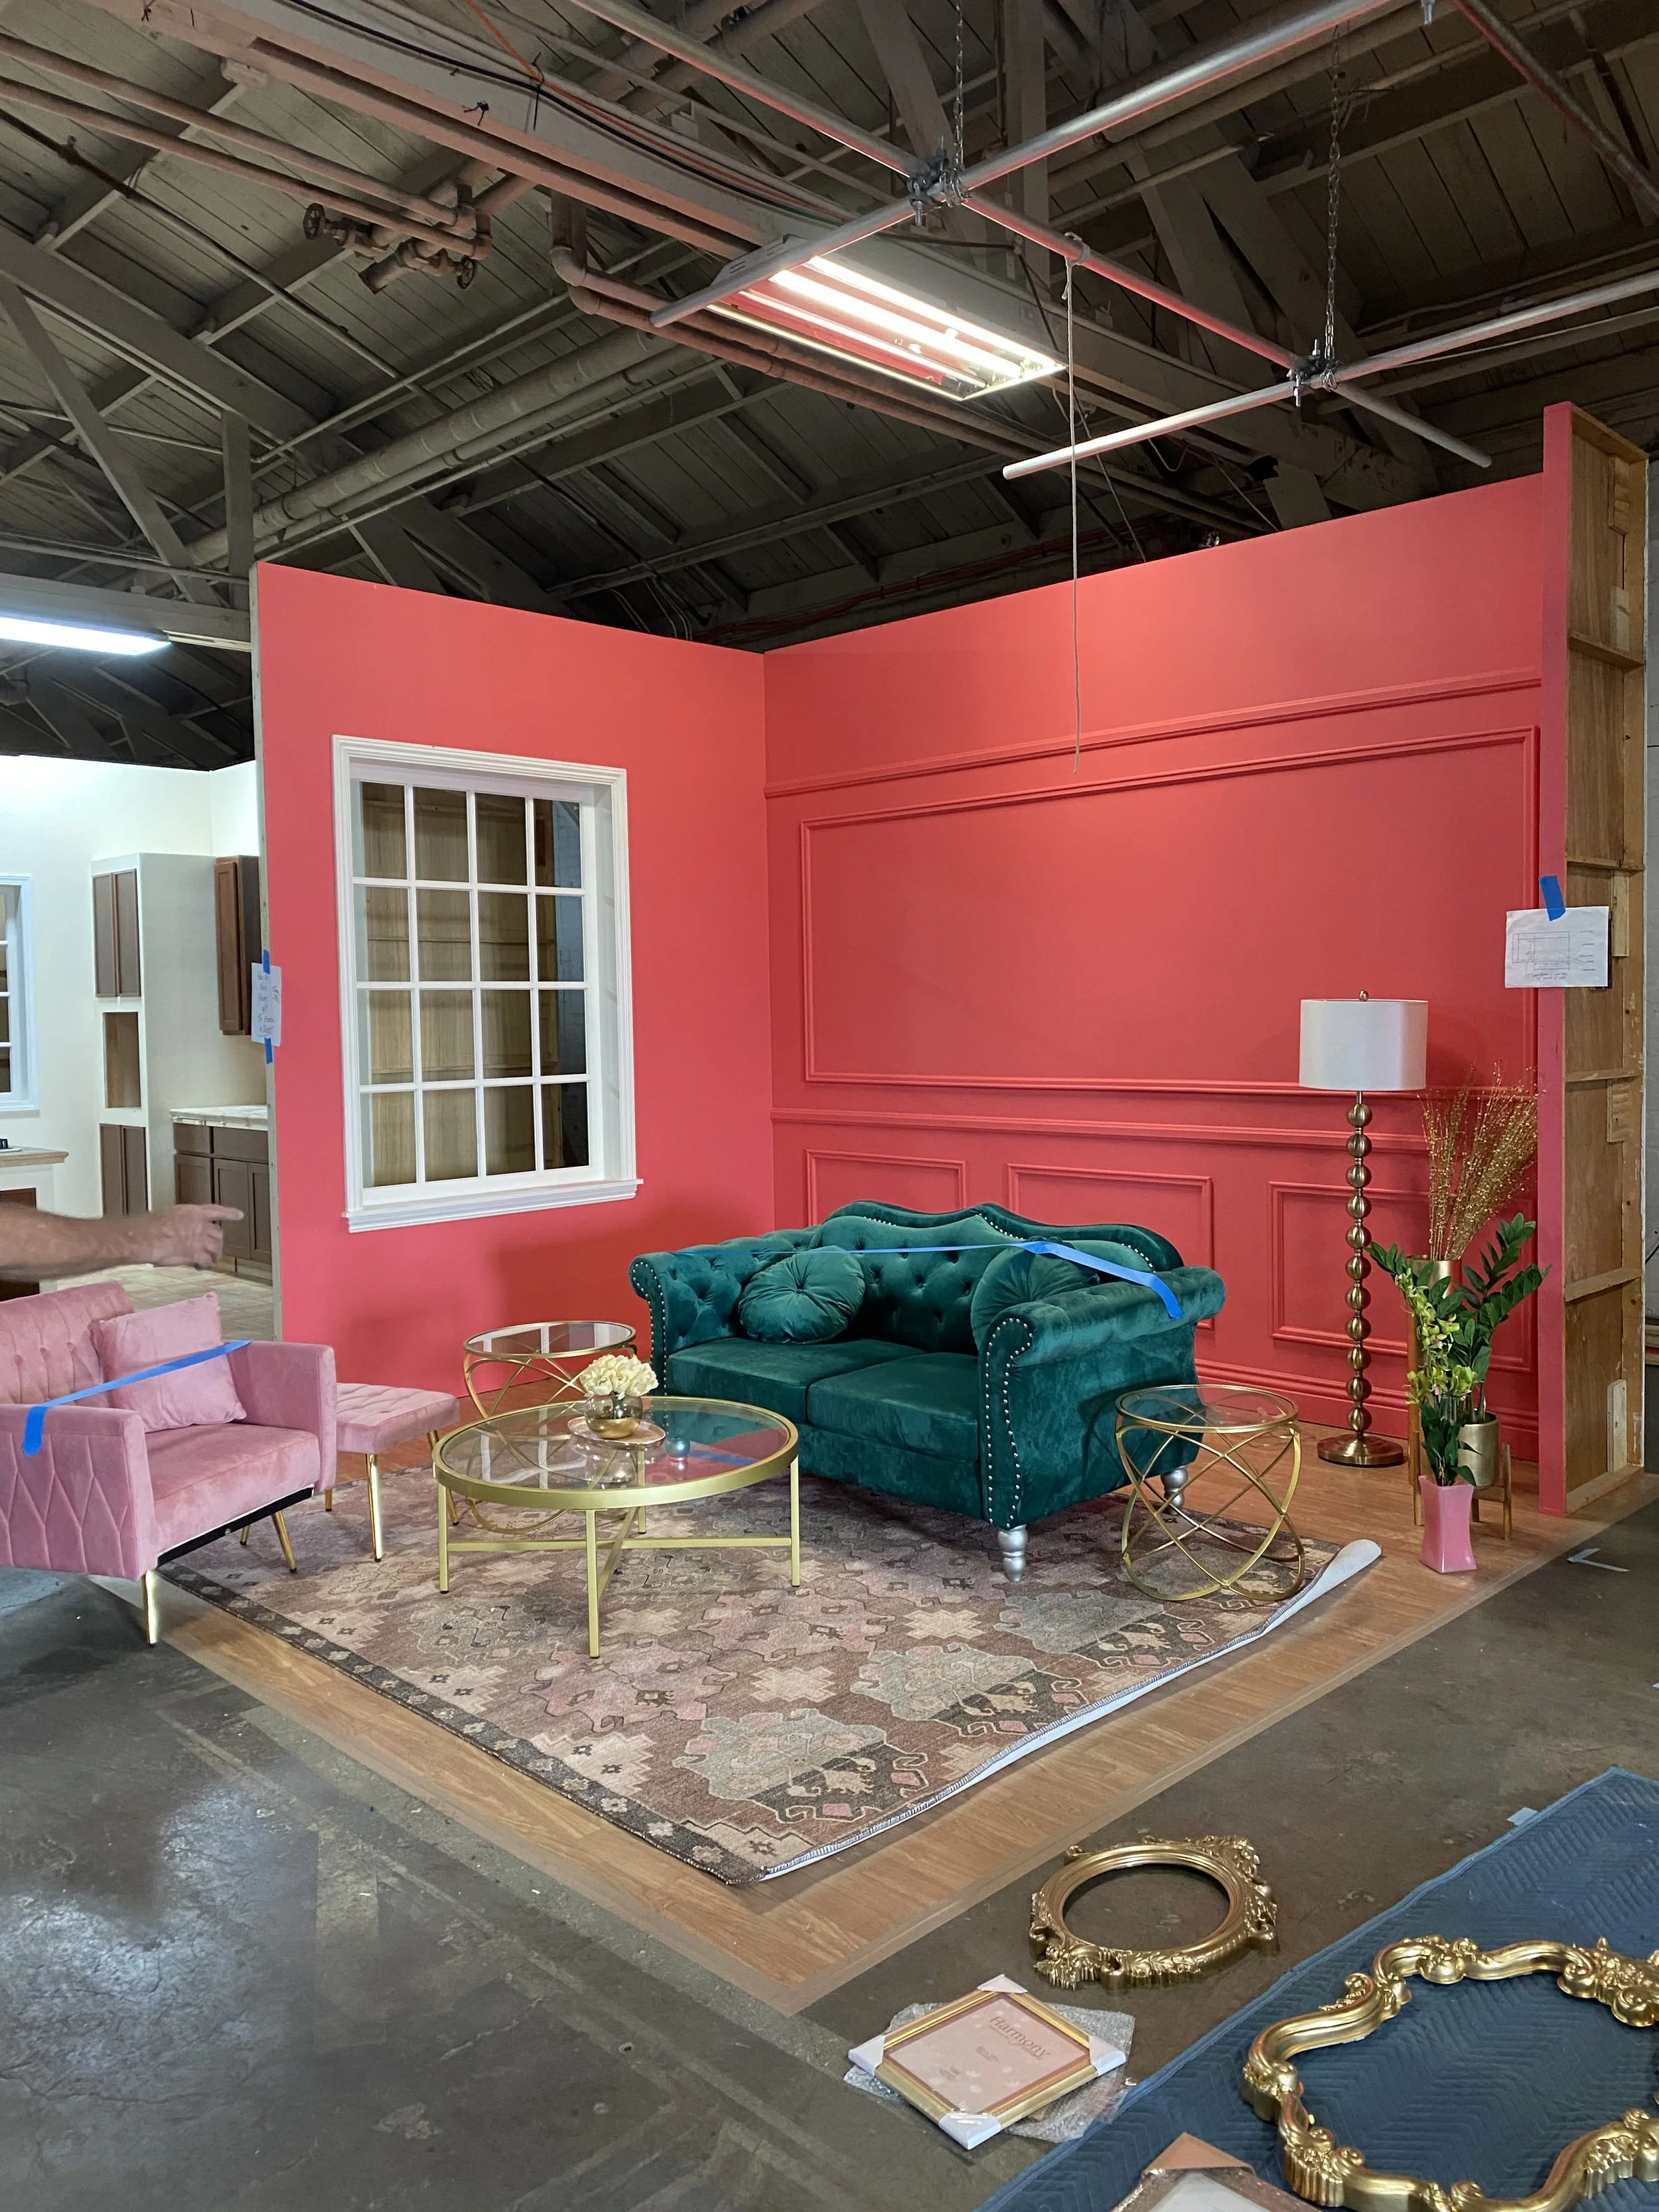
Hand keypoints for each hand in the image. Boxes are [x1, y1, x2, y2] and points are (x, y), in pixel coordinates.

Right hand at [126, 1204, 243, 1269]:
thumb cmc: (150, 1225)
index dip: (229, 1214)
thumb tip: (179, 1230)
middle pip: (218, 1234)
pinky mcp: (195, 1254)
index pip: (216, 1211)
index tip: (240, 1215)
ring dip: (216, 1255)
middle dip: (219, 1242)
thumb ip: (180, 1222)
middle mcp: (200, 1225)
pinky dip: (206, 1265)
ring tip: (213, 1260)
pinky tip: (201, 1267)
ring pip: (216, 1248)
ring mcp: (200, 1240)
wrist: (145, 1237)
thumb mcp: (169, 1216)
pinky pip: (207, 1261)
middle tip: (217, 1248)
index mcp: (193, 1212)